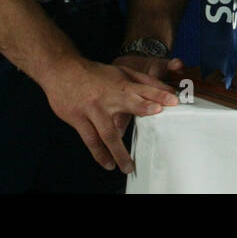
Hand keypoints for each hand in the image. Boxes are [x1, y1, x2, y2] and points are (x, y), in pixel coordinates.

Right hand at [41, 56, 179, 172]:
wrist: (62, 71)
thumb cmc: (96, 74)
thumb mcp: (121, 72)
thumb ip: (145, 82)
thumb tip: (168, 91)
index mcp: (121, 84)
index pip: (144, 89)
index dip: (159, 94)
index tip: (174, 101)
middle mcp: (108, 96)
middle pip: (128, 103)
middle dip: (143, 109)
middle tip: (156, 115)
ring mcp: (92, 108)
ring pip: (107, 132)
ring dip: (119, 151)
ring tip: (128, 167)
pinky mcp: (78, 118)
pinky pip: (90, 139)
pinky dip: (99, 153)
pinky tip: (108, 164)